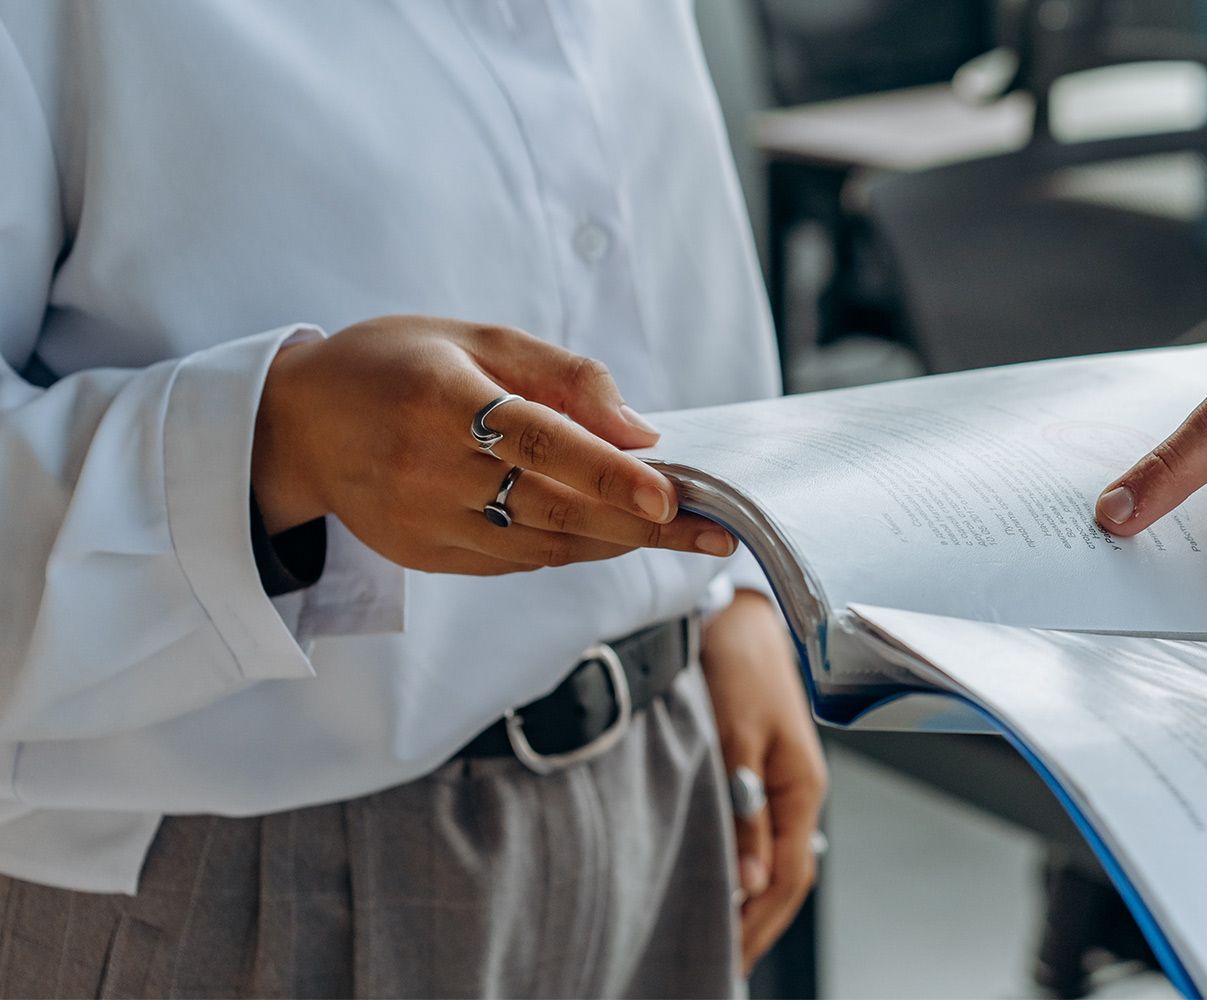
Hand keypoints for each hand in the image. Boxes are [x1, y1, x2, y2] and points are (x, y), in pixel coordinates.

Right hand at [252, 316, 738, 574]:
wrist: (295, 425)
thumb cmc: (395, 364)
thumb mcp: (476, 338)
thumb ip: (562, 376)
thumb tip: (639, 431)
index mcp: (441, 400)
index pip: (541, 444)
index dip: (610, 475)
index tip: (670, 495)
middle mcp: (428, 469)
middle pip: (555, 508)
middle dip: (642, 524)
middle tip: (713, 531)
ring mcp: (424, 521)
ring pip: (544, 544)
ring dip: (618, 541)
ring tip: (679, 533)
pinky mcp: (426, 555)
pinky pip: (517, 560)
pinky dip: (572, 548)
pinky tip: (613, 535)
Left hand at [700, 590, 825, 969]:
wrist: (735, 608)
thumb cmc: (738, 660)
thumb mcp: (736, 738)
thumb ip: (744, 812)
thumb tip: (748, 882)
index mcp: (803, 787)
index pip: (788, 876)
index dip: (760, 923)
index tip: (730, 958)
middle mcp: (798, 789)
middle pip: (786, 875)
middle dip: (758, 923)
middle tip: (723, 962)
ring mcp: (781, 780)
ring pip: (774, 856)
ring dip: (751, 897)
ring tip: (721, 934)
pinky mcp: (759, 767)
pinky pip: (760, 832)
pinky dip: (744, 864)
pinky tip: (723, 879)